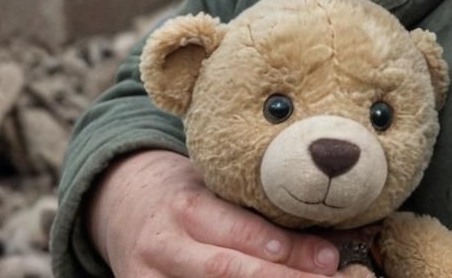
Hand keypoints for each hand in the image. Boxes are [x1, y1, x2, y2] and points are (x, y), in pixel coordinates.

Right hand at [86, 149, 370, 276]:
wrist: (124, 204)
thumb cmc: (187, 191)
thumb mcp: (213, 183)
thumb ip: (252, 200)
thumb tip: (320, 211)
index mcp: (185, 207)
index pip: (238, 233)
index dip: (283, 249)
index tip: (327, 257)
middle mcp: (163, 247)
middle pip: (226, 272)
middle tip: (327, 277)